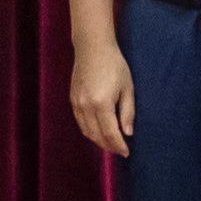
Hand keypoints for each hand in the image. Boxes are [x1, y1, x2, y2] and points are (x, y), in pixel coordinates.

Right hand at [70, 38, 136, 157]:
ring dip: (98, 141)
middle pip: (97, 136)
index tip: (127, 153)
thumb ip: (128, 112)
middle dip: (109, 146)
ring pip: (87, 131)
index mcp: (102, 103)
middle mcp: (86, 106)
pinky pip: (80, 122)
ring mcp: (77, 103)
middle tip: (120, 150)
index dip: (119, 146)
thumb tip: (128, 133)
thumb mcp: (127, 87)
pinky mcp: (73, 99)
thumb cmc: (114, 65)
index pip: (110, 133)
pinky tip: (99, 131)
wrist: (93, 47)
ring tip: (110, 143)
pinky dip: (89, 130)